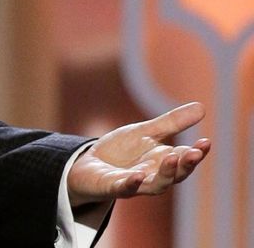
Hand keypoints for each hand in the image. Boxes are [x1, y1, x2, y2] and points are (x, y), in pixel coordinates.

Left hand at [68, 102, 210, 207]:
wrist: (89, 166)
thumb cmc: (122, 151)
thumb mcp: (146, 132)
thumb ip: (172, 123)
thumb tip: (202, 107)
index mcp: (163, 161)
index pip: (185, 159)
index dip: (197, 152)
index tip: (206, 142)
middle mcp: (153, 176)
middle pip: (175, 175)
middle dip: (186, 165)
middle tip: (195, 153)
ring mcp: (134, 184)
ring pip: (154, 185)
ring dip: (165, 174)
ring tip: (172, 158)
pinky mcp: (112, 187)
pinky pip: (123, 188)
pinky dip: (131, 184)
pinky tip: (136, 176)